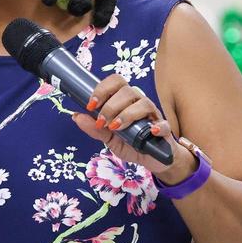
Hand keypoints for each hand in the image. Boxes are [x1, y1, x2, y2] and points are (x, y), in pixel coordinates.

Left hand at [71, 74, 189, 177]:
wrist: (153, 160)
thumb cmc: (132, 144)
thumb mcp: (110, 139)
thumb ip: (95, 128)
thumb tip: (76, 116)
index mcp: (125, 101)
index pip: (116, 83)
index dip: (102, 89)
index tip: (91, 105)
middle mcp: (139, 104)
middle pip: (128, 91)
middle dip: (111, 105)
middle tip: (103, 121)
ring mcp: (153, 115)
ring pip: (144, 103)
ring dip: (127, 114)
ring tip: (117, 127)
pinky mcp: (165, 130)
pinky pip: (164, 124)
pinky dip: (157, 126)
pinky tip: (150, 131)